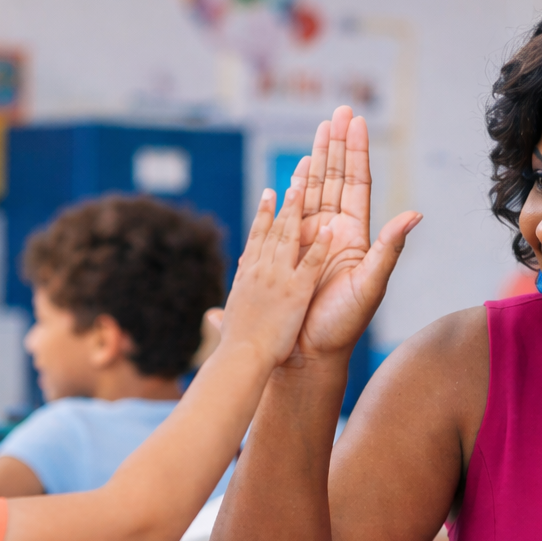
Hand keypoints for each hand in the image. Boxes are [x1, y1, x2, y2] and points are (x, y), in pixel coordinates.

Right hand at [219, 185, 332, 367]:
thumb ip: (223, 317)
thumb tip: (212, 317)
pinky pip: (311, 264)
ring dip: (298, 211)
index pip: (257, 238)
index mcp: (247, 276)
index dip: (264, 215)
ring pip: (290, 237)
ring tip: (306, 188)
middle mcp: (261, 271)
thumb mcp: (227, 327)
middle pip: (275, 229)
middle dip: (285, 202)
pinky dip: (320, 246)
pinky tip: (329, 229)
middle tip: (293, 178)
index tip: (268, 195)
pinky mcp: (296, 292)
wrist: (240, 361)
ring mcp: (278, 279)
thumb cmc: (234, 351)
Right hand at [289, 105, 420, 361]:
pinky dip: (294, 186)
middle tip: (340, 110)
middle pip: (337, 177)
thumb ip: (390, 249)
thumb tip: (415, 214)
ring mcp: (312, 239)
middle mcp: (335, 232)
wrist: (309, 351)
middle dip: (338, 144)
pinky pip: (293, 211)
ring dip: (318, 158)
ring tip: (322, 127)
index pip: (356, 183)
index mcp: (356, 236)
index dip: (356, 151)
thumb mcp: (371, 285)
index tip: (356, 121)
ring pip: (315, 188)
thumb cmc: (344, 324)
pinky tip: (297, 165)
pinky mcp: (291, 250)